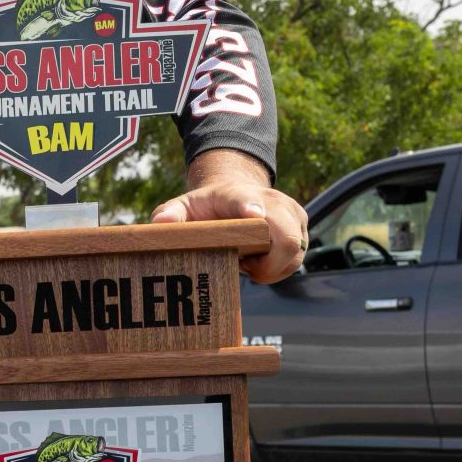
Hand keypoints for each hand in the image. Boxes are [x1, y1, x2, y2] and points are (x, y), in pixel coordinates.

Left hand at [152, 149, 307, 283]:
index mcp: (238, 195)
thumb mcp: (184, 207)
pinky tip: (259, 259)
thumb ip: (170, 214)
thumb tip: (160, 222)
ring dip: (271, 268)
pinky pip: (297, 258)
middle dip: (269, 265)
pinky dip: (278, 267)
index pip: (248, 201)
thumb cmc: (207, 206)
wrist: (236, 192)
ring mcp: (291, 211)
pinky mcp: (301, 224)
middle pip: (286, 238)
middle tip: (245, 266)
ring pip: (295, 252)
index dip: (252, 209)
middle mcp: (271, 200)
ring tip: (248, 260)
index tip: (254, 216)